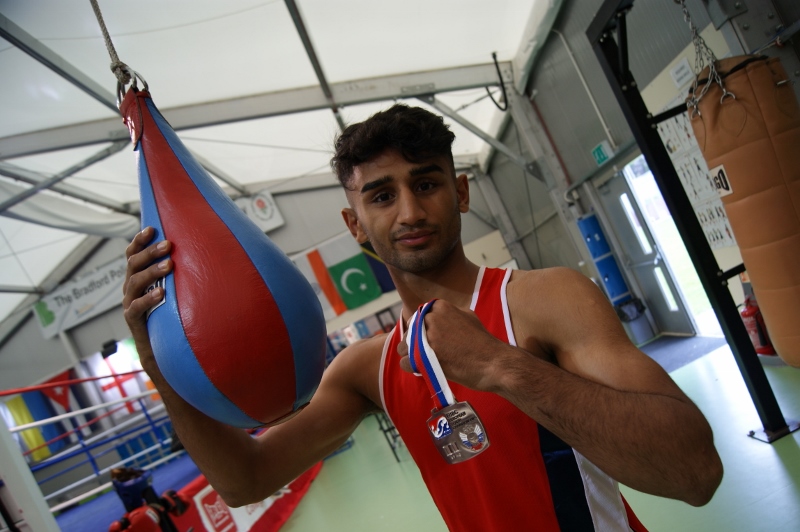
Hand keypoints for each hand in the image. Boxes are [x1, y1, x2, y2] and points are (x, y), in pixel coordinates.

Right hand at [122, 227, 171, 366]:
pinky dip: (148, 299)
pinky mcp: (133, 320)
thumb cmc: (171, 316)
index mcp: (137, 278)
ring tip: (169, 265)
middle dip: (150, 252)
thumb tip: (207, 254)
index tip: (152, 228)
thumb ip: (181, 276)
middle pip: (133, 264)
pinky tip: (161, 293)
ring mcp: (130, 304)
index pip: (133, 255)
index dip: (139, 241)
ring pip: (135, 282)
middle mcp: (131, 288)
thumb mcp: (174, 291)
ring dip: (152, 271)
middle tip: (168, 245)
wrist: (160, 350)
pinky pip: (136, 307)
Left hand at [396, 300, 510, 392]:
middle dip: (414, 342)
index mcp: (440, 307)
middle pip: (409, 332)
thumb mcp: (468, 317)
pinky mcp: (423, 357)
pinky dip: (411, 367)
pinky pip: (405, 362)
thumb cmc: (483, 343)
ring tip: (423, 362)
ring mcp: (426, 337)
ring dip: (410, 355)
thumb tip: (437, 318)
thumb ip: (450, 315)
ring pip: (404, 346)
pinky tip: (421, 369)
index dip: (420, 330)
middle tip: (426, 353)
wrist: (494, 363)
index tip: (427, 339)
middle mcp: (431, 319)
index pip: (418, 317)